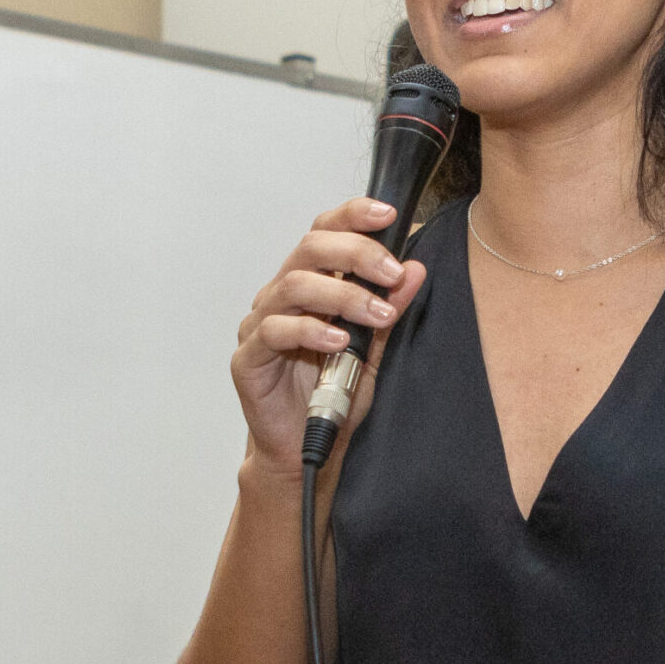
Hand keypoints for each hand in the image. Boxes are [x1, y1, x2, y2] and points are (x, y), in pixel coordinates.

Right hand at [232, 197, 427, 475]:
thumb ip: (390, 309)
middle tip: (392, 273)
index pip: (325, 233)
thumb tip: (415, 270)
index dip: (352, 216)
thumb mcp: (375, 350)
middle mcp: (282, 296)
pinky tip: (339, 341)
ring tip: (377, 315)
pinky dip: (311, 331)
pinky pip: (275, 331)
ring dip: (343, 295)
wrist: (307, 449)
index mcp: (311, 284)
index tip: (387, 215)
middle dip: (356, 254)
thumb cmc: (334, 394)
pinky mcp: (248, 358)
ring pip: (294, 286)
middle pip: (310, 249)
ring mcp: (261, 324)